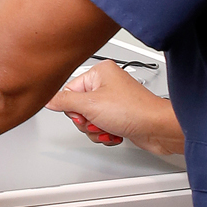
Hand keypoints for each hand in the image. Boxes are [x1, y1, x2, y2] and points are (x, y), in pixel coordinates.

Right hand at [46, 60, 184, 156]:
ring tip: (109, 128)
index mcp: (100, 72)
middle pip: (78, 107)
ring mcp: (114, 101)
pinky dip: (105, 133)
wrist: (158, 128)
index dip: (73, 108)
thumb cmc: (134, 110)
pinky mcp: (120, 115)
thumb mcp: (90, 105)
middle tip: (97, 121)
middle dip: (87, 122)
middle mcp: (107, 84)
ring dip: (96, 130)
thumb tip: (49, 100)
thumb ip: (64, 102)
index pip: (69, 90)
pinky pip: (101, 126)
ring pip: (89, 120)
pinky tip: (115, 133)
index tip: (84, 114)